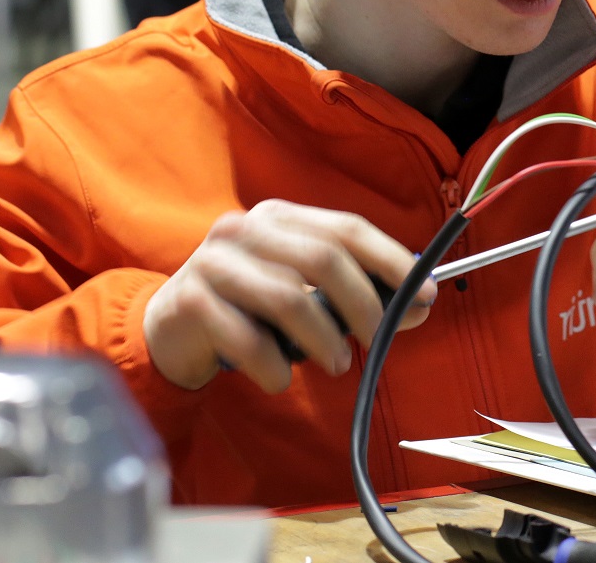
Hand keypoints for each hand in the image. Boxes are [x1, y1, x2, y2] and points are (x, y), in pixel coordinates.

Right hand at [142, 200, 437, 392]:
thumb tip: (419, 305)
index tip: (426, 294)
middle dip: (363, 304)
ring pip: (287, 299)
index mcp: (279, 217)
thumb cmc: (249, 307)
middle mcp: (244, 229)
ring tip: (337, 365)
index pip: (347, 228)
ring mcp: (213, 263)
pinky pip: (247, 339)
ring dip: (323, 340)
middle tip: (378, 340)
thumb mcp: (301, 291)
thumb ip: (353, 292)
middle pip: (322, 259)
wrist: (169, 328)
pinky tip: (280, 378)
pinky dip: (274, 367)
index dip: (391, 260)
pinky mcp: (189, 303)